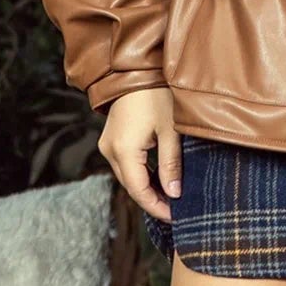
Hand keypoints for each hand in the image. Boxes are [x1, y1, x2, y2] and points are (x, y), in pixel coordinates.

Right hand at [100, 86, 181, 222]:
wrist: (137, 69)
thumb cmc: (157, 94)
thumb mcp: (171, 131)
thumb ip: (171, 164)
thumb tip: (174, 194)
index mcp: (123, 151)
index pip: (139, 191)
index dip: (157, 207)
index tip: (176, 216)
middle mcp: (109, 150)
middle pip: (131, 186)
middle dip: (153, 200)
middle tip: (177, 210)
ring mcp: (108, 144)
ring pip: (128, 176)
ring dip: (147, 188)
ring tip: (171, 197)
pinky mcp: (112, 138)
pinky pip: (125, 164)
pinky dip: (142, 174)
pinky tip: (159, 178)